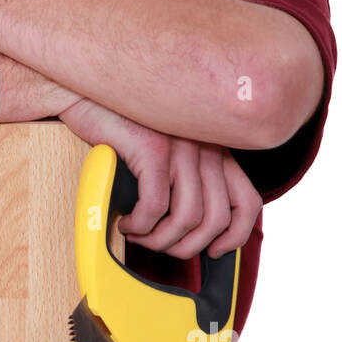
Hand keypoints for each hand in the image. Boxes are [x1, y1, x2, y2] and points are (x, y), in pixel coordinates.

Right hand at [58, 96, 261, 258]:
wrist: (94, 92)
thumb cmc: (127, 125)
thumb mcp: (170, 151)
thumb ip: (187, 180)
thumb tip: (189, 228)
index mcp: (216, 149)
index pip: (247, 202)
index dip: (235, 236)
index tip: (214, 250)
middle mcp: (205, 147)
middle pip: (215, 219)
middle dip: (186, 246)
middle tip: (161, 246)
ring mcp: (181, 147)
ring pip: (187, 218)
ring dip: (159, 239)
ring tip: (139, 235)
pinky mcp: (153, 149)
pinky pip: (155, 206)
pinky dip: (140, 224)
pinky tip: (127, 221)